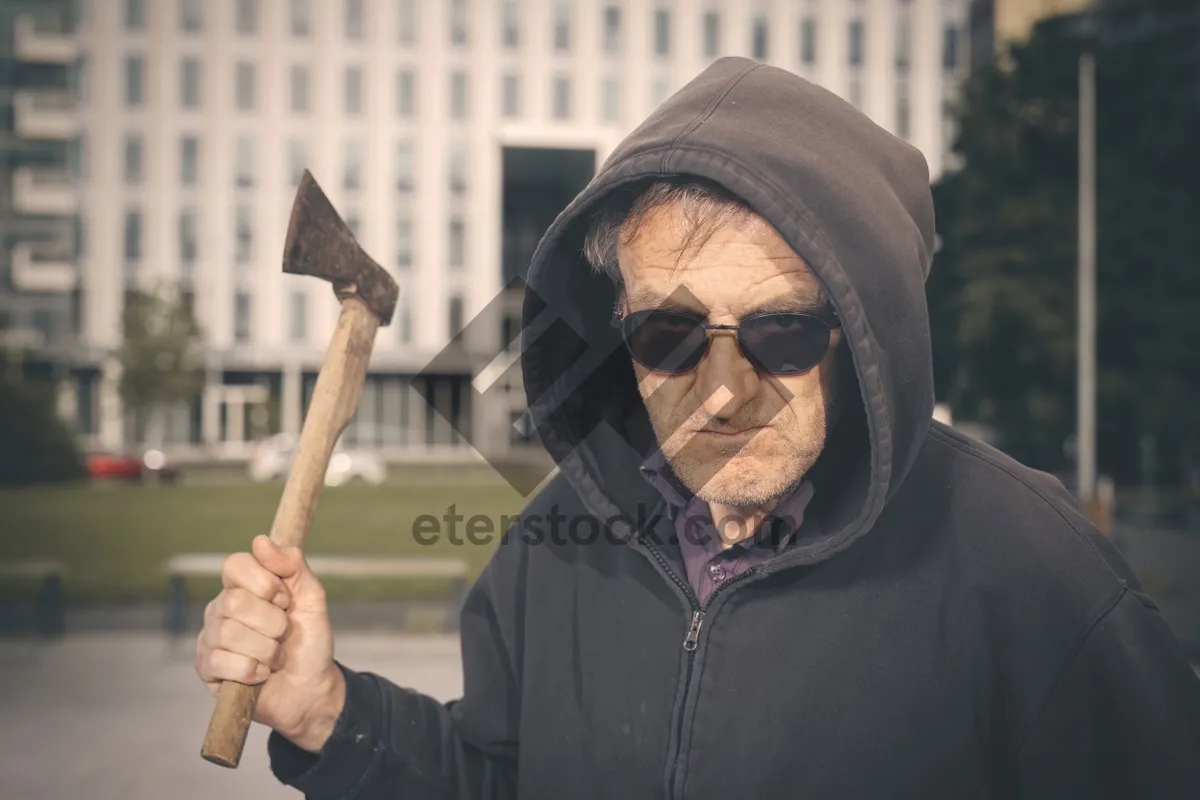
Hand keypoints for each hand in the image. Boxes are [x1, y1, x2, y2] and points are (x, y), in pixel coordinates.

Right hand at [195, 535, 345, 752]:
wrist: (311, 688)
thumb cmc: (309, 641)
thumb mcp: (312, 598)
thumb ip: (292, 565)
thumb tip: (261, 540)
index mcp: (243, 586)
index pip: (235, 564)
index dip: (266, 583)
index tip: (286, 600)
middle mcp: (221, 608)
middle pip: (234, 601)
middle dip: (273, 622)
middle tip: (283, 633)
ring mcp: (210, 638)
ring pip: (229, 632)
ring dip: (267, 649)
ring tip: (276, 657)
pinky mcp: (207, 669)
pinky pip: (222, 662)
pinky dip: (253, 670)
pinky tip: (261, 674)